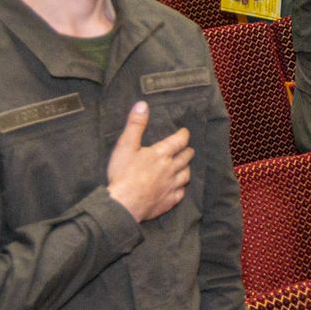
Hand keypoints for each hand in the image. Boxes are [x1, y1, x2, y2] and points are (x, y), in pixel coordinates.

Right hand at [105, 101, 192, 222]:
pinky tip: (178, 189)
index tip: (185, 132)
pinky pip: (180, 194)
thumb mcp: (125, 146)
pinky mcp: (168, 201)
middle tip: (186, 148)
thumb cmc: (123, 174)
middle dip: (187, 151)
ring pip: (186, 175)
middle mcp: (170, 169)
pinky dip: (180, 189)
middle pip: (186, 157)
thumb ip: (135, 125)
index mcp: (161, 154)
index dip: (183, 135)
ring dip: (186, 169)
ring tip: (184, 166)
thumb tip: (142, 105)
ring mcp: (171, 186)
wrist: (123, 204)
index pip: (179, 140)